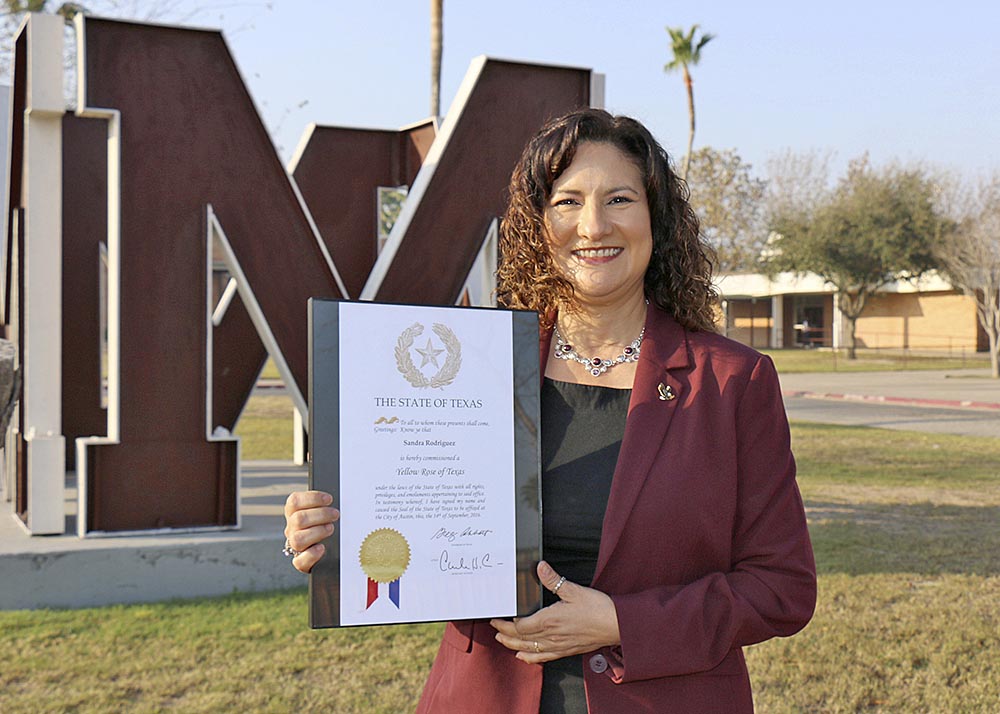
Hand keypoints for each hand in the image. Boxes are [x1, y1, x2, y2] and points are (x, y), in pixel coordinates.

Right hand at [283, 490, 338, 573]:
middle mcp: (292, 529)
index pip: (294, 501)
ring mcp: (295, 546)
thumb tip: (341, 496)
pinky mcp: (301, 562)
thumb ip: (326, 504)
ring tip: (331, 529)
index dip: (312, 498)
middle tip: (335, 514)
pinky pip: (299, 561)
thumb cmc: (327, 524)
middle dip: (320, 514)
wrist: (330, 550)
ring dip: (317, 532)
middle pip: (298, 519)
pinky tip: (322, 548)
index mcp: (294, 513)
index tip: (329, 499)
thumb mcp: (325, 511)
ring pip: (298, 539)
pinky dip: (311, 554)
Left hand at [490, 561, 619, 663]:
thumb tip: (539, 567)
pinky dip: (530, 658)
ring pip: (530, 649)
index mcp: (549, 620)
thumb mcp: (573, 590)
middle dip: (505, 634)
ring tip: (502, 641)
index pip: (520, 626)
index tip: (496, 618)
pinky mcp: (567, 650)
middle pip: (521, 638)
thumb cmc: (597, 608)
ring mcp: (558, 646)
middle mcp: (551, 636)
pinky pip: (544, 657)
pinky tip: (524, 657)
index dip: (506, 624)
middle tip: (494, 628)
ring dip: (513, 646)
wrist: (616, 625)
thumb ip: (553, 580)